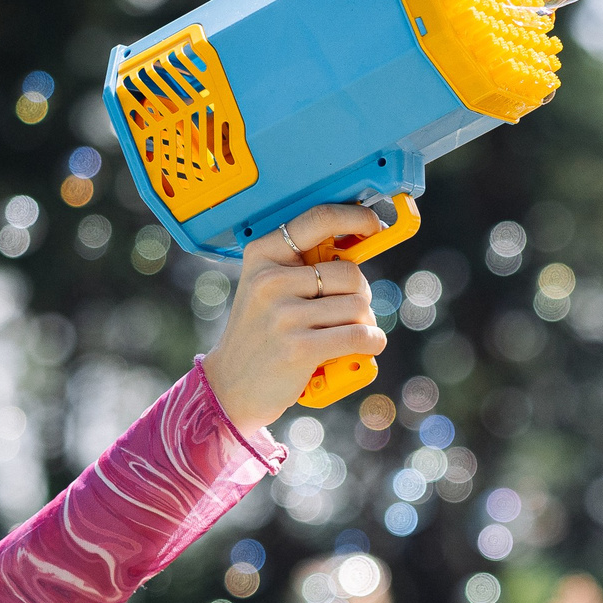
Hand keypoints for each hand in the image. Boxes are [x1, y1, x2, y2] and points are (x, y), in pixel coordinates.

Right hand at [200, 203, 385, 438]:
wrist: (230, 386)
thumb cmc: (260, 334)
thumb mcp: (266, 289)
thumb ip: (299, 267)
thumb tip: (354, 246)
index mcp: (262, 255)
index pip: (318, 220)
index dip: (354, 217)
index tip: (373, 224)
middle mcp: (271, 281)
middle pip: (351, 273)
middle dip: (361, 295)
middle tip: (350, 312)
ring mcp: (284, 315)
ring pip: (359, 307)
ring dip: (366, 323)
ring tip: (350, 333)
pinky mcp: (299, 348)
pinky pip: (359, 336)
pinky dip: (373, 341)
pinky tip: (368, 345)